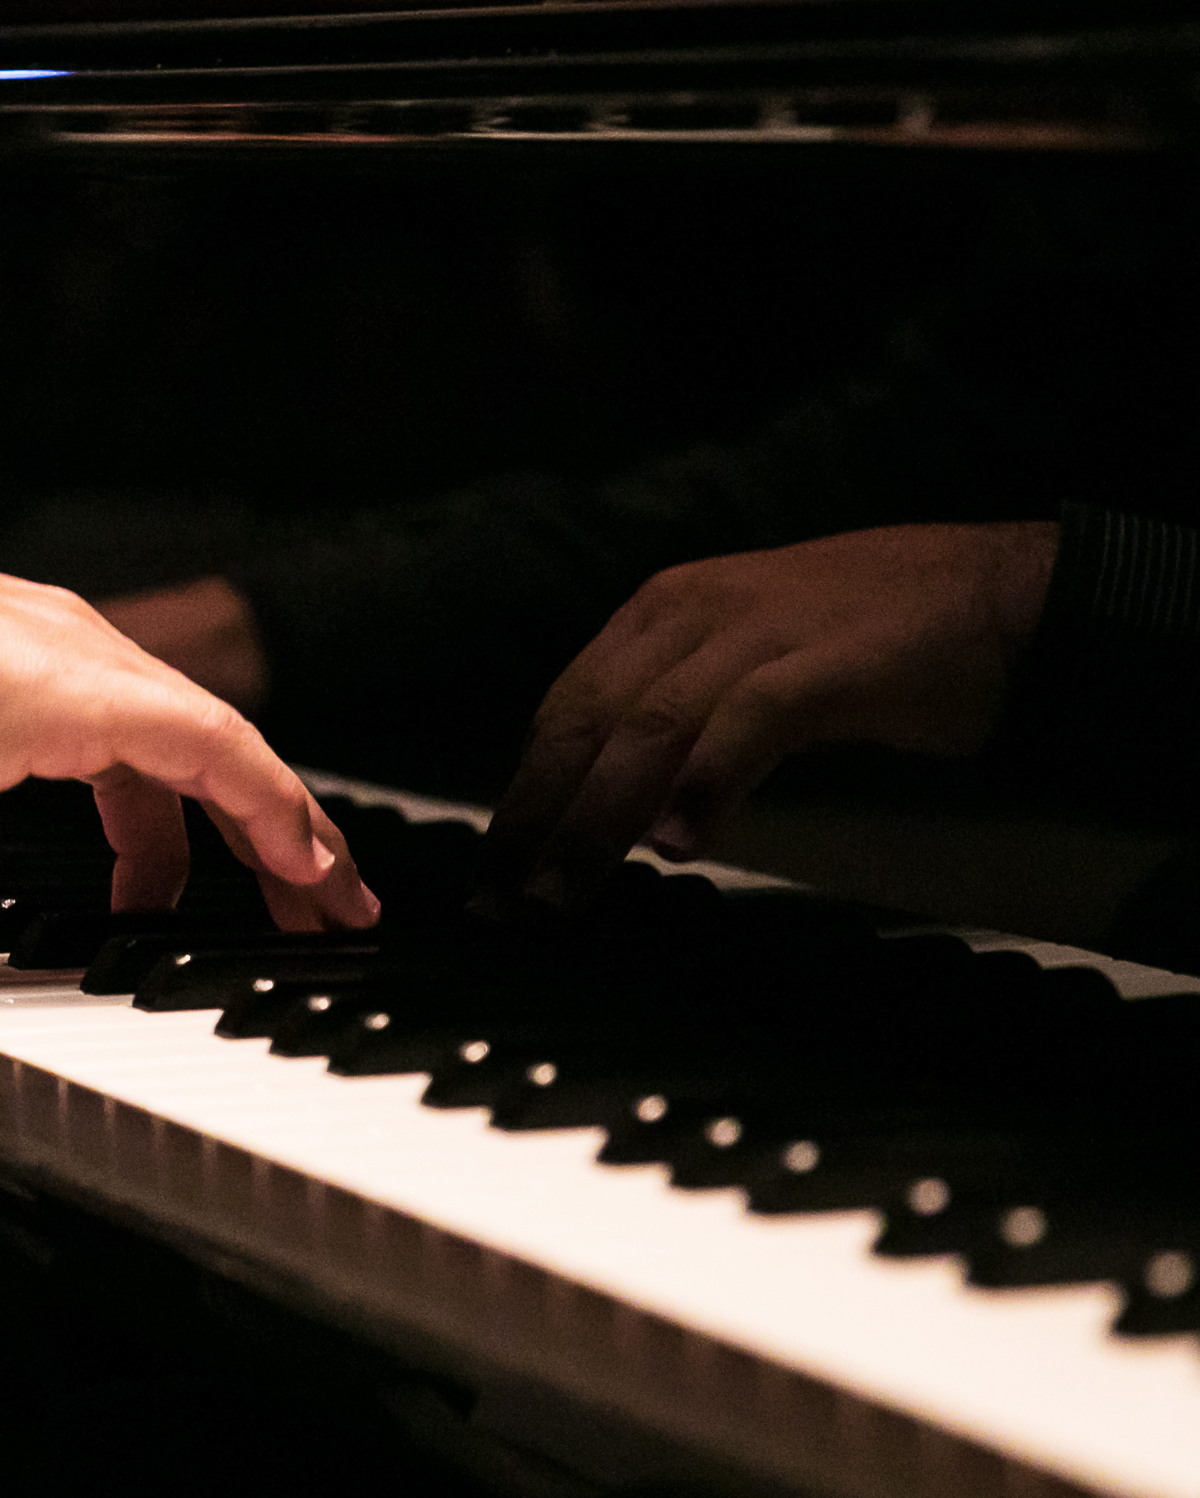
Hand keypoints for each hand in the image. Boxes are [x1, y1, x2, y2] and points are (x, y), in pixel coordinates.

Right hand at [0, 546, 376, 930]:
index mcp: (7, 668)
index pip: (118, 741)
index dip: (165, 815)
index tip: (187, 881)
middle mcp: (60, 651)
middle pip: (185, 749)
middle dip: (242, 828)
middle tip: (293, 897)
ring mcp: (87, 664)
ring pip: (223, 751)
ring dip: (278, 831)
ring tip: (317, 902)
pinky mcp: (109, 693)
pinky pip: (223, 754)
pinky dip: (274, 809)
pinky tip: (306, 866)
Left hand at [484, 521, 1057, 909]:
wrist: (1005, 595)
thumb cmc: (871, 645)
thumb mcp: (746, 668)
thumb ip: (677, 720)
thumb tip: (614, 810)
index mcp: (662, 612)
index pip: (565, 709)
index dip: (522, 792)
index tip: (492, 873)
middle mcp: (694, 611)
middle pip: (587, 720)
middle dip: (537, 816)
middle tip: (506, 902)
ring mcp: (761, 628)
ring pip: (648, 726)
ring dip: (598, 817)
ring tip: (567, 891)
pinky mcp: (830, 660)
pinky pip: (748, 722)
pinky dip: (704, 783)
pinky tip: (678, 844)